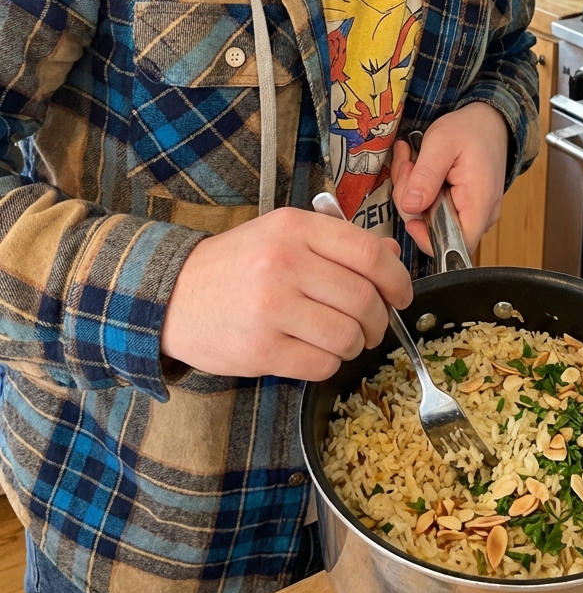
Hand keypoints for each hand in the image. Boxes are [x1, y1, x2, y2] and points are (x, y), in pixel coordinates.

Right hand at [160, 208, 412, 380]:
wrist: (171, 295)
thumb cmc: (236, 265)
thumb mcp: (283, 236)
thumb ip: (337, 243)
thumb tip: (390, 256)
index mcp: (294, 228)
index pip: (370, 254)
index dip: (398, 279)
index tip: (401, 295)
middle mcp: (284, 263)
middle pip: (364, 299)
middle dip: (379, 320)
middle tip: (373, 326)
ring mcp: (271, 308)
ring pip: (347, 336)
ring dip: (355, 345)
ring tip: (344, 341)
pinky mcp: (260, 349)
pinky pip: (321, 364)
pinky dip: (329, 364)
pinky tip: (316, 353)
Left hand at [391, 103, 508, 254]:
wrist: (488, 122)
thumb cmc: (469, 130)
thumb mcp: (441, 142)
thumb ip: (426, 175)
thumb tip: (410, 207)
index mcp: (479, 203)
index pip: (455, 246)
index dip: (426, 237)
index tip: (410, 208)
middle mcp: (480, 215)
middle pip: (436, 232)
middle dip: (411, 201)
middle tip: (408, 166)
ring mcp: (472, 214)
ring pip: (431, 222)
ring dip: (413, 194)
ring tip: (413, 162)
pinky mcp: (462, 208)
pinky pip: (435, 212)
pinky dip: (421, 193)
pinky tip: (419, 170)